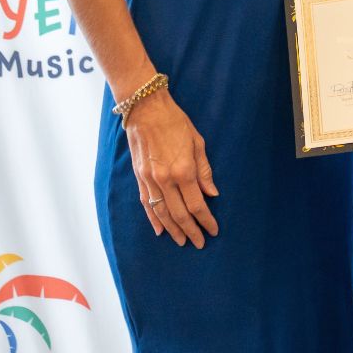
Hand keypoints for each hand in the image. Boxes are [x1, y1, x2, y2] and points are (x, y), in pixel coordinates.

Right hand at [125, 90, 218, 247]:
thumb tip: (212, 194)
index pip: (197, 204)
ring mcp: (150, 179)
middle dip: (191, 230)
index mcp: (183, 170)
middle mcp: (165, 179)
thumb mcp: (198, 142)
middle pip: (180, 213)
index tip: (213, 230)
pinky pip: (147, 203)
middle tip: (200, 243)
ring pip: (162, 213)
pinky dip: (153, 219)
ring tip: (182, 241)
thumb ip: (204, 170)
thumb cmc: (176, 122)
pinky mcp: (139, 177)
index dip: (206, 220)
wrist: (145, 109)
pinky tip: (160, 230)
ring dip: (173, 229)